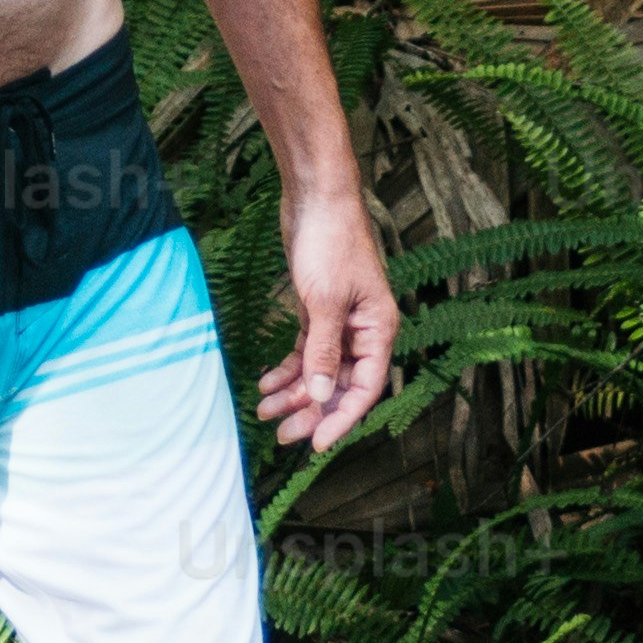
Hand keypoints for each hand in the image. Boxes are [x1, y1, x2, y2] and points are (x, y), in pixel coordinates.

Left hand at [255, 182, 398, 457]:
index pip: (364, 388)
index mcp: (378, 329)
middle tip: (281, 436)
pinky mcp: (318, 309)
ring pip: (319, 370)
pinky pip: (305, 349)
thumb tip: (319, 395)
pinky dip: (287, 367)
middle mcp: (363, 330)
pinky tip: (266, 382)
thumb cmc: (330, 243)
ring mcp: (340, 321)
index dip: (340, 419)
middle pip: (339, 384)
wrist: (315, 198)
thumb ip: (323, 351)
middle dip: (311, 411)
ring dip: (293, 392)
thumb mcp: (324, 302)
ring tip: (263, 412)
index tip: (316, 445)